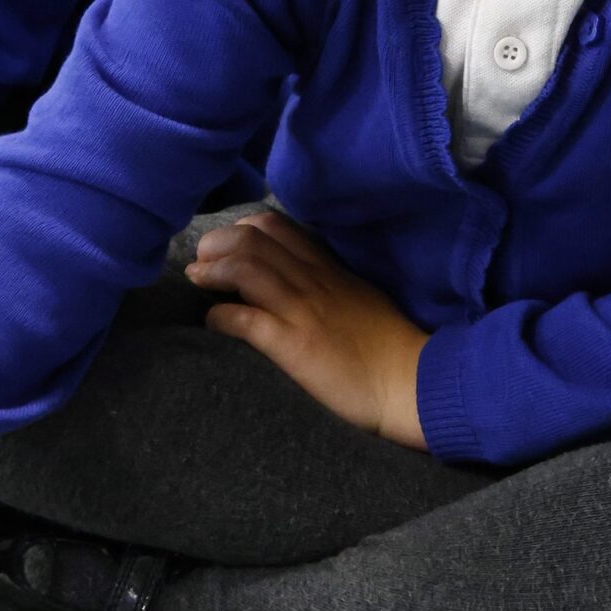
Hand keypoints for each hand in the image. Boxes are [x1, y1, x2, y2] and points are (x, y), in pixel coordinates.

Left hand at [186, 210, 427, 447]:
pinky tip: (214, 322)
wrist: (412, 384)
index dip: (241, 229)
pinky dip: (220, 316)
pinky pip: (246, 319)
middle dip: (217, 244)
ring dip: (212, 271)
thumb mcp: (359, 299)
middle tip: (202, 262)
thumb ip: (327, 285)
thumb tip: (294, 283)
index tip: (226, 247)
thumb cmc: (389, 348)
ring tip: (198, 281)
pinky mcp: (295, 345)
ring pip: (245, 268)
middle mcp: (312, 281)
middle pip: (252, 239)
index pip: (277, 226)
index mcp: (328, 268)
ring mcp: (303, 311)